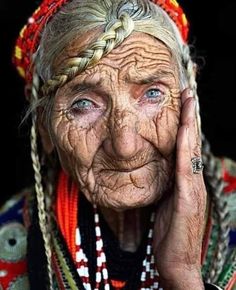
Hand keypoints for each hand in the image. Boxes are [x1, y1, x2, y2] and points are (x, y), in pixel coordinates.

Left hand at [153, 89, 206, 289]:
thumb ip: (164, 182)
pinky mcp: (189, 196)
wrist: (175, 260)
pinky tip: (186, 128)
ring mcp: (193, 186)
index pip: (186, 142)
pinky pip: (186, 165)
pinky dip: (186, 145)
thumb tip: (157, 164)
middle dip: (192, 111)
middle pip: (192, 138)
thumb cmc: (168, 231)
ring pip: (192, 147)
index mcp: (185, 178)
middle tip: (191, 84)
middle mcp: (192, 177)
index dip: (186, 119)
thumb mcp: (164, 201)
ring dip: (191, 121)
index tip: (183, 96)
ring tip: (190, 96)